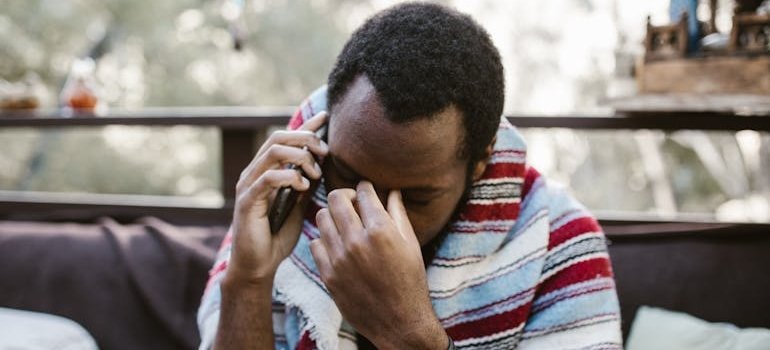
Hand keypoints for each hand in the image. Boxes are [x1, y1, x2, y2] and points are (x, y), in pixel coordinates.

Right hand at [227, 112, 328, 284]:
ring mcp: (249, 185)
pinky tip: (303, 187)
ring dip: (299, 157)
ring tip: (315, 173)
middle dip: (305, 139)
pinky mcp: (247, 201)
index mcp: (268, 171)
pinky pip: (267, 178)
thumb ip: (306, 184)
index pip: (286, 139)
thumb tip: (323, 166)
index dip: (306, 126)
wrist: (259, 265)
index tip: (326, 117)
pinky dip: (289, 177)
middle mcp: (255, 172)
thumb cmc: (278, 237)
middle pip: (278, 137)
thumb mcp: (299, 206)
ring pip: (273, 152)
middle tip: (325, 152)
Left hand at [310, 181, 447, 349]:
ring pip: (320, 218)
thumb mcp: (411, 244)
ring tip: (342, 222)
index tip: (365, 190)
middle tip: (352, 202)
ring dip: (332, 215)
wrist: (399, 322)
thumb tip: (392, 190)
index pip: (363, 192)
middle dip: (345, 195)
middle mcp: (357, 242)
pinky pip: (315, 244)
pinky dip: (324, 239)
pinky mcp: (328, 275)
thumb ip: (398, 214)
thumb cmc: (410, 281)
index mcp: (381, 231)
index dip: (365, 187)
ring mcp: (339, 259)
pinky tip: (336, 244)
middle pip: (336, 198)